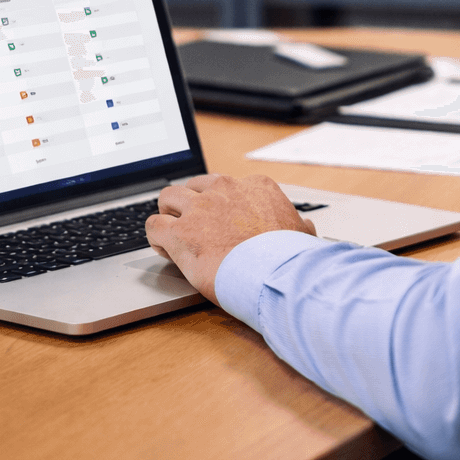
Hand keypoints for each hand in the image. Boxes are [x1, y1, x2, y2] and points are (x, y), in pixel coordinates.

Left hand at [144, 174, 316, 305]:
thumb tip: (305, 226)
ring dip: (168, 215)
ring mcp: (200, 208)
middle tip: (190, 226)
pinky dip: (156, 238)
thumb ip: (298, 225)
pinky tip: (165, 249)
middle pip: (193, 185)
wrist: (275, 274)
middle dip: (188, 204)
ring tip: (172, 235)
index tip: (216, 221)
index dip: (216, 204)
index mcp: (254, 186)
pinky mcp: (180, 231)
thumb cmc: (288, 257)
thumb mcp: (302, 233)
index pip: (224, 184)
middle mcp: (225, 189)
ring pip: (167, 197)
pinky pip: (154, 226)